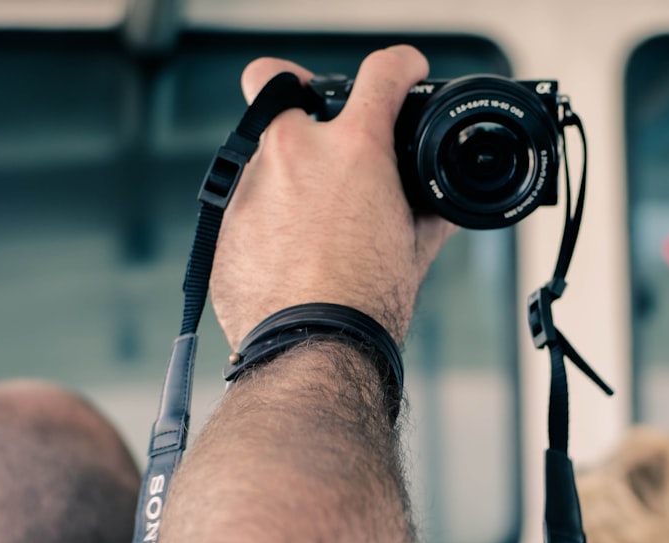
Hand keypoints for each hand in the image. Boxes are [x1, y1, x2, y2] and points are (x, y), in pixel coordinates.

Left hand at [210, 45, 455, 348]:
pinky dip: (265, 216)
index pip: (382, 74)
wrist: (315, 349)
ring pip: (260, 152)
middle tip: (313, 119)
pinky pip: (243, 202)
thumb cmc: (365, 303)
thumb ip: (429, 213)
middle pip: (273, 79)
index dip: (400, 66)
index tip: (402, 73)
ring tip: (308, 221)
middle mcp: (296, 153)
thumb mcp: (415, 248)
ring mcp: (252, 184)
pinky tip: (287, 251)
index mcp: (354, 149)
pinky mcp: (225, 221)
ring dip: (284, 172)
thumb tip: (443, 207)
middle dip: (294, 91)